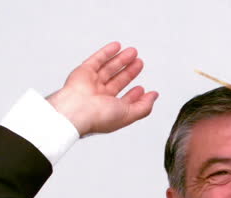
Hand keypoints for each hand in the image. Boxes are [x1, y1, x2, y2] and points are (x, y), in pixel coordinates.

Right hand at [45, 42, 159, 136]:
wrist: (76, 110)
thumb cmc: (98, 117)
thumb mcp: (129, 114)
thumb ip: (144, 106)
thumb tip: (154, 97)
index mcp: (109, 109)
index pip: (124, 100)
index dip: (134, 95)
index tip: (142, 89)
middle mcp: (100, 97)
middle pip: (117, 80)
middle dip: (129, 72)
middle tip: (139, 63)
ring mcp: (91, 83)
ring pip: (109, 68)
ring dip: (121, 60)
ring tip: (133, 52)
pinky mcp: (84, 71)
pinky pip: (97, 59)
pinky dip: (107, 52)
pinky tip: (117, 47)